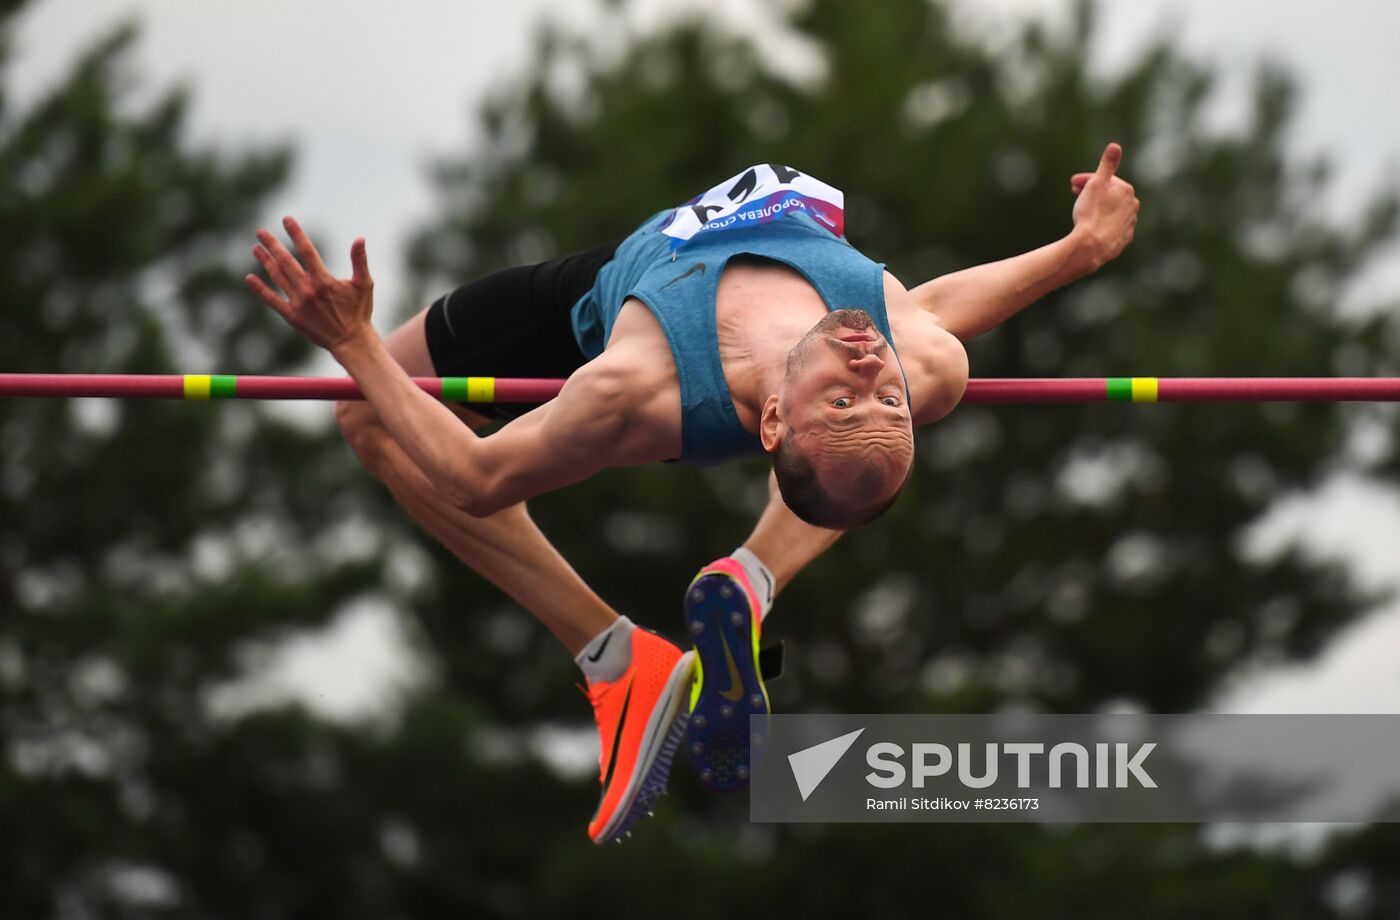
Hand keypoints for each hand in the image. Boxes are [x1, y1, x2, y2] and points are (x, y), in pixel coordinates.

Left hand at [246, 217, 375, 355]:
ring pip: (277, 277)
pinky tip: (250, 278)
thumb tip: (360, 239)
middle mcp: (307, 290)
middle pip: (286, 261)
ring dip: (265, 261)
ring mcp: (298, 303)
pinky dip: (260, 289)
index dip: (296, 234)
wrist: (351, 342)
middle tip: (261, 232)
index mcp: (324, 280)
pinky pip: (272, 300)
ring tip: (256, 248)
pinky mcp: (292, 316)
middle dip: (273, 245)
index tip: (286, 220)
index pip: (306, 251)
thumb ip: (360, 261)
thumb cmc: (360, 311)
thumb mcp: (364, 284)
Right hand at [1068, 142, 1139, 270]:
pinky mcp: (1124, 240)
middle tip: (1074, 195)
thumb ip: (1107, 165)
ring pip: (1112, 211)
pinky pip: (1113, 227)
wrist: (1090, 247)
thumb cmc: (1090, 214)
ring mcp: (1129, 224)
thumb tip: (1115, 145)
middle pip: (1109, 195)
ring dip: (1099, 209)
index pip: (1104, 180)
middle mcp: (1132, 206)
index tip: (1072, 184)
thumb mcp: (1096, 184)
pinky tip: (1092, 228)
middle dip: (1092, 193)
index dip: (1087, 180)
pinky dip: (1103, 224)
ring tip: (1084, 214)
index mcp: (1126, 190)